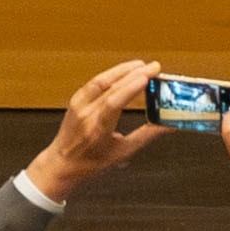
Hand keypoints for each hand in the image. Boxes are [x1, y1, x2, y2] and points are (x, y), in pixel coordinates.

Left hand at [25, 61, 162, 205]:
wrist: (60, 165)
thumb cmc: (90, 163)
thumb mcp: (122, 154)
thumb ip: (147, 136)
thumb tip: (169, 125)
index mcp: (97, 131)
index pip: (112, 104)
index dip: (130, 88)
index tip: (147, 77)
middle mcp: (86, 115)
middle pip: (110, 88)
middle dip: (135, 74)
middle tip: (155, 68)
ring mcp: (79, 105)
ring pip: (102, 80)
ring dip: (124, 69)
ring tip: (143, 65)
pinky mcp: (76, 99)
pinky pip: (96, 81)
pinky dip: (113, 73)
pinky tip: (126, 70)